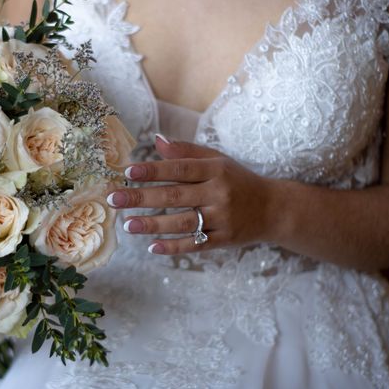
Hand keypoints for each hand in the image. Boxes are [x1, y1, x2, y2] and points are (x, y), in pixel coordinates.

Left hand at [106, 135, 278, 254]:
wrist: (273, 208)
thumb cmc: (237, 180)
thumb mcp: (217, 160)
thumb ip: (186, 151)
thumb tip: (156, 141)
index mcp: (215, 170)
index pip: (180, 169)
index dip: (153, 170)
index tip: (128, 172)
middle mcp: (218, 193)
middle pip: (175, 196)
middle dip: (142, 198)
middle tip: (115, 199)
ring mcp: (222, 219)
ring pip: (182, 223)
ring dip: (152, 225)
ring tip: (128, 225)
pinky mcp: (224, 240)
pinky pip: (195, 245)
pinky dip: (174, 247)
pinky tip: (152, 248)